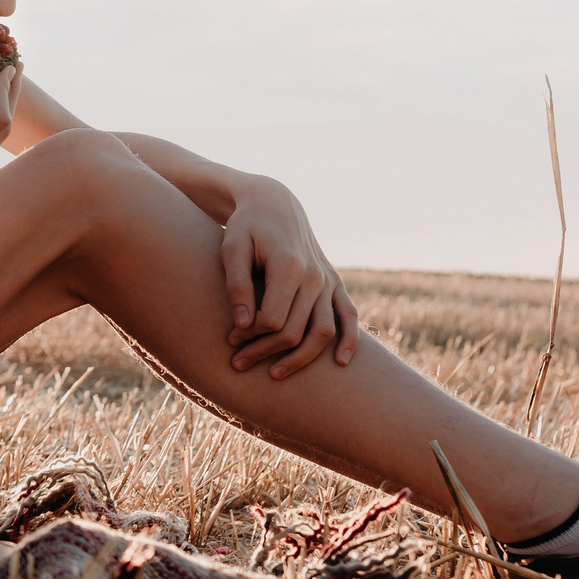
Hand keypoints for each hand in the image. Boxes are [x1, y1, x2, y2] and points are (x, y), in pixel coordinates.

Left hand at [219, 177, 358, 377]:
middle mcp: (315, 276)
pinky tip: (340, 363)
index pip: (273, 318)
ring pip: (323, 332)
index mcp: (288, 265)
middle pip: (296, 330)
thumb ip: (237, 285)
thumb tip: (244, 326)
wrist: (274, 204)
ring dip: (300, 358)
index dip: (251, 336)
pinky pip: (348, 316)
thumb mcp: (231, 248)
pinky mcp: (335, 283)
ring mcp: (329, 280)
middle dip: (266, 352)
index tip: (230, 340)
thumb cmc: (246, 227)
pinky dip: (349, 341)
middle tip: (237, 363)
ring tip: (274, 375)